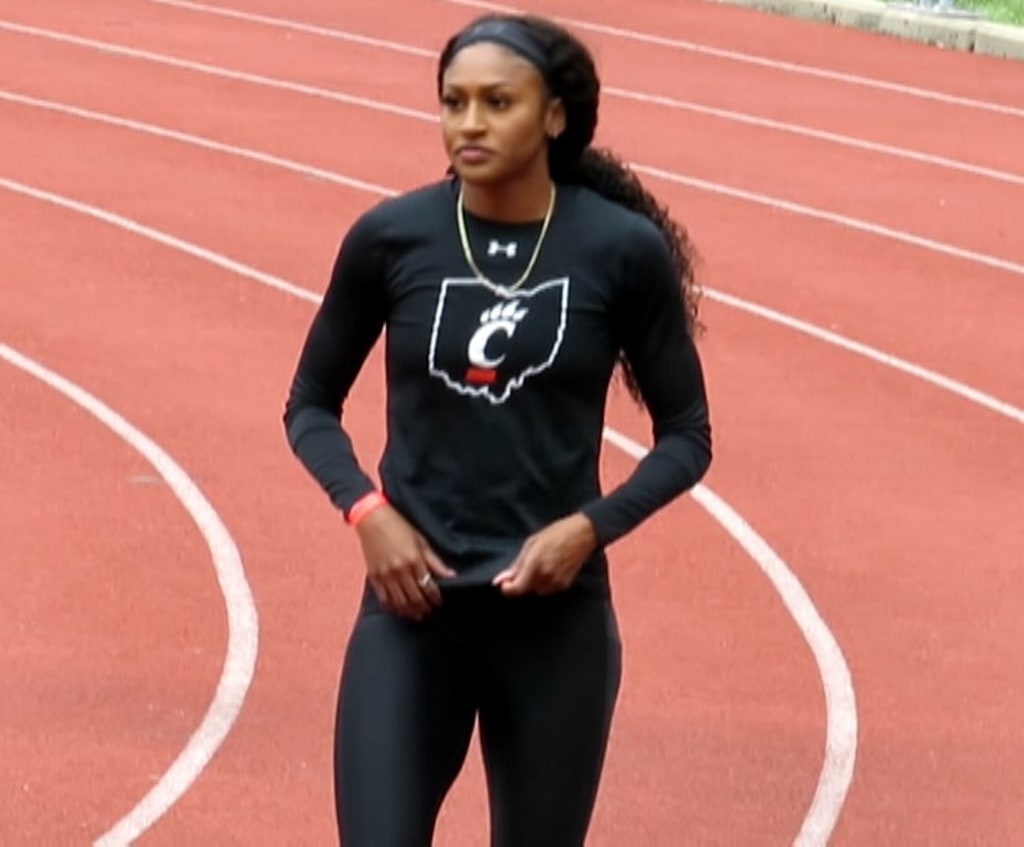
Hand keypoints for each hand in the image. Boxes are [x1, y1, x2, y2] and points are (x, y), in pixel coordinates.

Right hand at [355, 505, 454, 619]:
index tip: (438, 602)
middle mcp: (400, 570)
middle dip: (424, 607)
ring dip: (410, 611)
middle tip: (429, 612)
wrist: (373, 519)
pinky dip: (393, 607)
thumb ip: (435, 561)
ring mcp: (385, 575)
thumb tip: (451, 575)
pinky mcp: (374, 577)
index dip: (435, 598)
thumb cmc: (399, 527)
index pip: (428, 587)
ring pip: (400, 602)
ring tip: (417, 615)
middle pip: (414, 597)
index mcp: (414, 560)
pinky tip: (399, 610)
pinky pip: (384, 599)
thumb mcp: (421, 541)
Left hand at [492, 513, 598, 596]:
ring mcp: (556, 582)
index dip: (507, 589)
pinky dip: (545, 582)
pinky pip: (549, 589)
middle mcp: (545, 576)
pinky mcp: (565, 585)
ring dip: (533, 583)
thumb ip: (518, 563)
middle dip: (521, 582)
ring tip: (540, 565)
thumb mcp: (532, 542)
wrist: (583, 534)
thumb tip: (504, 578)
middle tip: (524, 568)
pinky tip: (550, 568)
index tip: (505, 583)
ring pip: (537, 591)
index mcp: (535, 564)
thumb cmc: (556, 533)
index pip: (516, 589)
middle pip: (526, 590)